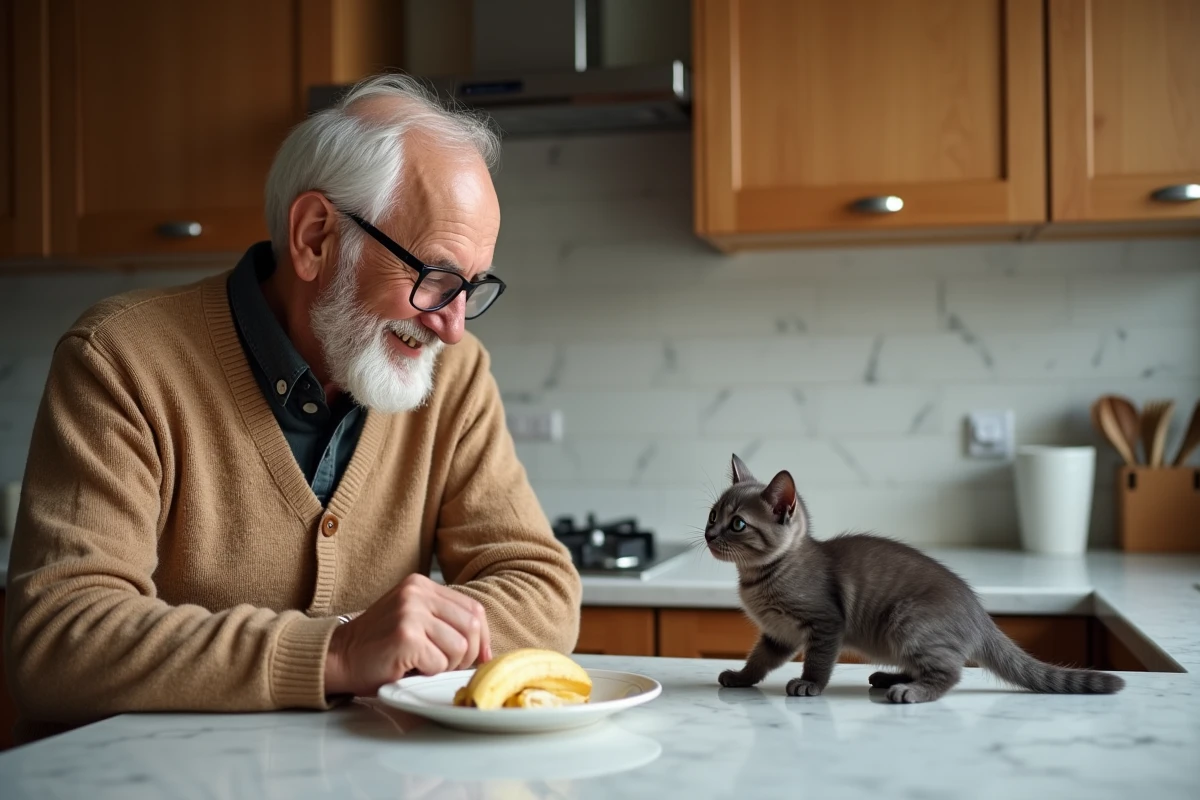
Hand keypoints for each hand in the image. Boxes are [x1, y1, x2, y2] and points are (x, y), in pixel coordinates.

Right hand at [324, 574, 491, 696]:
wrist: (338, 656)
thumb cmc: (379, 645)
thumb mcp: (413, 619)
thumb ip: (445, 621)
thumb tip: (486, 649)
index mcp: (422, 585)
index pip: (474, 608)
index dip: (483, 637)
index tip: (481, 657)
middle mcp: (417, 593)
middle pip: (473, 627)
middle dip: (468, 655)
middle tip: (447, 666)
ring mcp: (411, 613)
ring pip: (460, 648)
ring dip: (445, 665)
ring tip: (422, 664)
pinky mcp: (406, 636)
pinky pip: (439, 663)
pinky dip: (429, 673)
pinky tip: (409, 668)